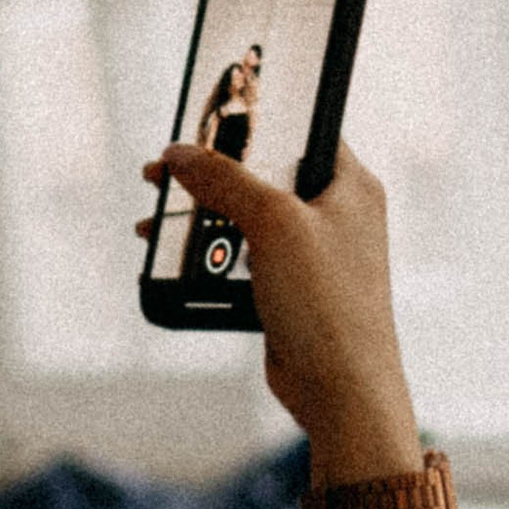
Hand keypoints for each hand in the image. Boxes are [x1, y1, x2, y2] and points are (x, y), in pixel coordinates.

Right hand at [141, 140, 417, 466]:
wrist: (342, 391)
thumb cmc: (328, 304)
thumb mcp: (274, 224)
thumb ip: (226, 180)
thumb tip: (181, 153)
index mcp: (351, 184)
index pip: (302, 130)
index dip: (255, 120)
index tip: (207, 117)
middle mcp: (336, 214)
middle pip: (264, 174)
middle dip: (211, 173)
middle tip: (165, 172)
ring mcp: (313, 253)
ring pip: (247, 218)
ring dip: (201, 216)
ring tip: (157, 216)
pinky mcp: (291, 289)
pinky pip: (242, 257)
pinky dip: (209, 254)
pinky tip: (174, 256)